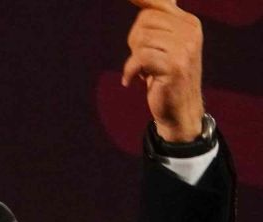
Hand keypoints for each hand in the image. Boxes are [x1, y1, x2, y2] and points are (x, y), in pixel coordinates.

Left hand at [122, 0, 204, 142]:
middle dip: (135, 40)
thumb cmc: (165, 76)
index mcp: (189, 23)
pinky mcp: (175, 65)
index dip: (141, 0)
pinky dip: (130, 71)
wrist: (180, 110)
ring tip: (145, 70)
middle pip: (144, 20)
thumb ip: (156, 22)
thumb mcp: (163, 45)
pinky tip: (132, 80)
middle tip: (143, 59)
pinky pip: (139, 57)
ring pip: (141, 39)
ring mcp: (185, 48)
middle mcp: (191, 32)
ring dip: (135, 58)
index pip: (156, 4)